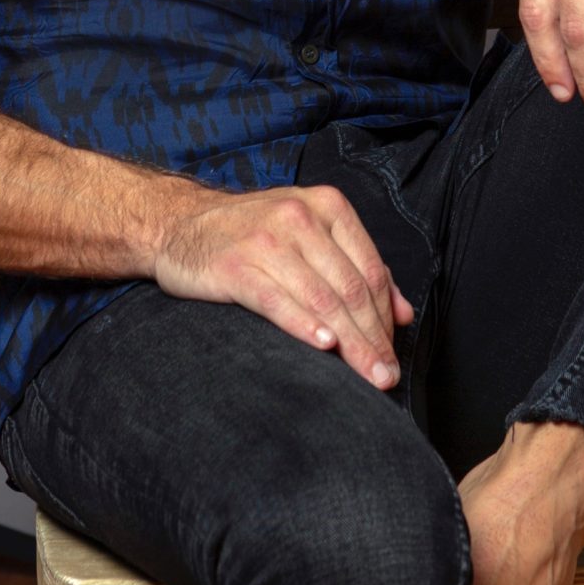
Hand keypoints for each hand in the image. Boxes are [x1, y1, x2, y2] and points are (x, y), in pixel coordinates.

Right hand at [151, 183, 416, 388]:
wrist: (178, 224)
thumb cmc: (252, 234)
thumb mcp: (310, 236)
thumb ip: (357, 268)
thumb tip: (404, 314)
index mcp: (327, 207)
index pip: (369, 270)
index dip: (385, 318)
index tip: (392, 355)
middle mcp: (301, 218)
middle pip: (350, 288)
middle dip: (373, 339)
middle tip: (385, 377)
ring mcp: (267, 239)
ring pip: (321, 298)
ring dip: (349, 343)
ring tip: (365, 376)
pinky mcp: (235, 264)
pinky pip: (277, 299)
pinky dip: (303, 324)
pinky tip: (322, 345)